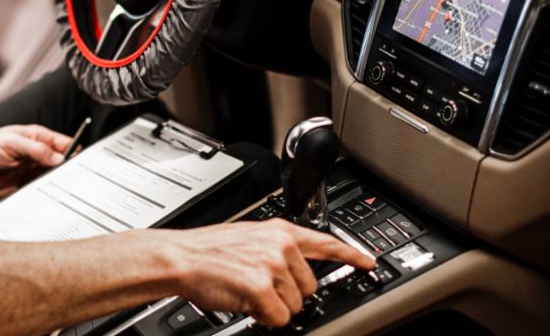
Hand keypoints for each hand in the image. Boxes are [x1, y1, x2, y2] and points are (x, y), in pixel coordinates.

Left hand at [0, 125, 71, 200]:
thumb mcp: (13, 144)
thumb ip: (37, 151)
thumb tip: (60, 159)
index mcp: (37, 139)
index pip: (64, 144)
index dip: (75, 152)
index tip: (81, 162)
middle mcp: (37, 157)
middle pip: (62, 164)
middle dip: (69, 171)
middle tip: (73, 179)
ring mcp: (32, 174)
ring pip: (54, 181)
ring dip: (58, 185)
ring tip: (62, 189)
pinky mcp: (25, 190)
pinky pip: (41, 194)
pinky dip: (47, 197)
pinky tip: (49, 199)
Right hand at [165, 218, 375, 326]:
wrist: (181, 258)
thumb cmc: (207, 251)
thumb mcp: (249, 237)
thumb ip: (276, 249)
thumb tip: (293, 271)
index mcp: (280, 231)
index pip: (325, 242)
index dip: (350, 254)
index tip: (368, 262)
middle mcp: (281, 246)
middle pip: (309, 287)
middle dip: (287, 294)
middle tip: (258, 286)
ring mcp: (273, 267)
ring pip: (295, 305)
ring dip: (273, 306)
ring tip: (247, 290)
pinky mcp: (263, 289)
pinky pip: (279, 318)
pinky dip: (263, 317)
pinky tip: (245, 302)